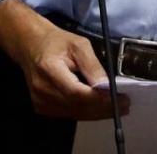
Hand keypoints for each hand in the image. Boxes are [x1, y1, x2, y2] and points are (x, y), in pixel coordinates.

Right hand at [16, 24, 130, 119]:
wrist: (31, 45)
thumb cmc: (56, 42)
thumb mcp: (79, 45)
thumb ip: (92, 65)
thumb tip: (107, 85)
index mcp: (49, 70)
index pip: (77, 93)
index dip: (100, 99)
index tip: (120, 98)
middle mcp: (42, 89)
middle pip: (77, 107)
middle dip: (103, 108)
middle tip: (125, 105)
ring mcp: (40, 101)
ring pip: (75, 114)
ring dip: (97, 113)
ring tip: (117, 108)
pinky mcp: (41, 107)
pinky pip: (68, 114)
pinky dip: (86, 112)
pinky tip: (99, 108)